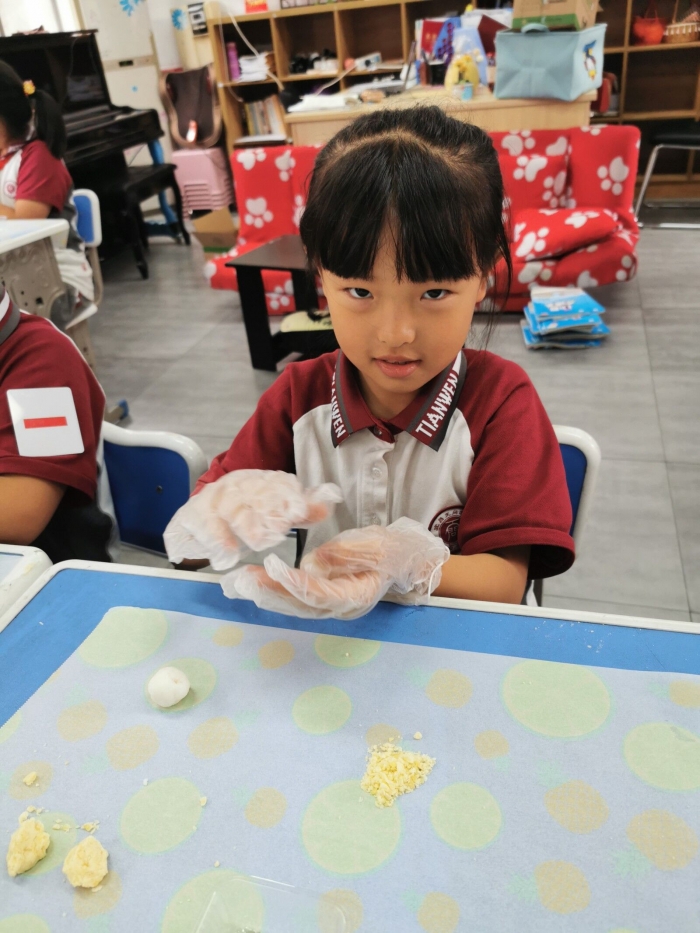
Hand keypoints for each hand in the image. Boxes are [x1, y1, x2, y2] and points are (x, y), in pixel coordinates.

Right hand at [163, 470, 340, 570]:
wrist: (203, 509)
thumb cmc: (246, 511)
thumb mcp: (277, 508)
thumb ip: (303, 507)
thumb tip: (331, 499)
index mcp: (256, 481)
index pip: (272, 485)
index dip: (286, 497)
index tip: (299, 512)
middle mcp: (231, 487)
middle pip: (246, 498)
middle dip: (260, 515)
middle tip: (274, 535)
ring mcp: (208, 502)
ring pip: (221, 512)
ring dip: (235, 529)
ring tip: (249, 547)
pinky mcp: (188, 518)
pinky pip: (196, 527)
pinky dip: (210, 541)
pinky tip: (224, 558)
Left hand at [221, 517, 449, 618]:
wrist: (400, 559)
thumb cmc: (388, 550)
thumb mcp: (373, 544)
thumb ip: (343, 554)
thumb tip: (312, 563)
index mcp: (356, 596)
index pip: (320, 594)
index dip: (294, 581)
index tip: (272, 564)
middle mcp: (339, 608)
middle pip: (299, 605)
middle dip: (269, 593)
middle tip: (242, 580)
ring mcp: (328, 606)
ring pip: (292, 606)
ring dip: (264, 594)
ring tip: (237, 583)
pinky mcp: (319, 599)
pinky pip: (292, 599)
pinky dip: (271, 592)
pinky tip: (250, 584)